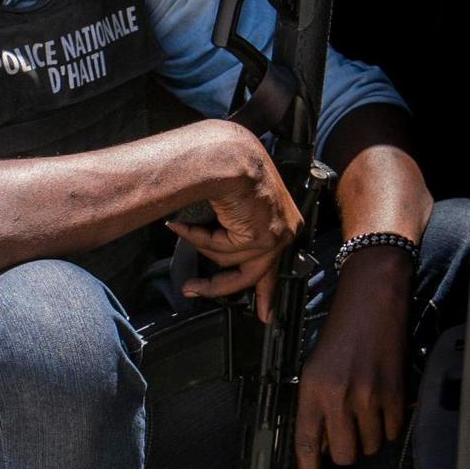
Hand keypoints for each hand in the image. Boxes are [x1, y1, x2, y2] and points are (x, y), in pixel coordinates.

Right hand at [166, 135, 303, 323]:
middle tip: (192, 290)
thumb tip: (212, 247)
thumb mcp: (233, 205)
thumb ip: (232, 230)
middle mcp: (286, 228)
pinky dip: (198, 237)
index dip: (266, 290)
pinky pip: (222, 250)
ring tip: (183, 224)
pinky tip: (184, 223)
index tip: (264, 313)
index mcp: (283, 219)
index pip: (275, 263)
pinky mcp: (262, 237)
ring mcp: (276, 235)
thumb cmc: (227, 166)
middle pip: (253, 274)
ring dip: (202, 244)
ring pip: (230, 261)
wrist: (226, 155)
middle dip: (218, 286)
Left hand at [294, 249, 412, 468]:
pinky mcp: (395, 395)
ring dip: (368, 437)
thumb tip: (322, 446)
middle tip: (348, 430)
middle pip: (344, 455)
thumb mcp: (314, 370)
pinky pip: (393, 432)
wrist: (373, 303)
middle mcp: (339, 397)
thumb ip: (315, 408)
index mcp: (312, 390)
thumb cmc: (341, 334)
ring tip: (365, 409)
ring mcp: (370, 397)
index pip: (307, 442)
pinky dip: (389, 426)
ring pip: (370, 446)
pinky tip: (383, 403)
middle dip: (346, 450)